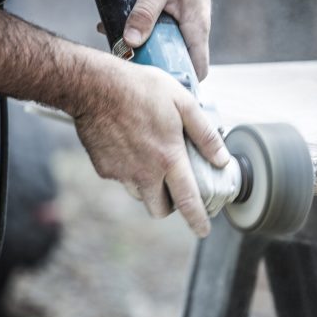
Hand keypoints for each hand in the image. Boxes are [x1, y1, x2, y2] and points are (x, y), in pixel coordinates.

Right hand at [72, 57, 228, 236]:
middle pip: (160, 209)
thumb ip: (205, 134)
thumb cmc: (141, 89)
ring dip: (149, 187)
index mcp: (168, 158)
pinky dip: (129, 171)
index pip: (187, 201)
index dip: (198, 220)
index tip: (203, 230)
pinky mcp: (104, 169)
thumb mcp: (183, 102)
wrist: (94, 87)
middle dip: (170, 204)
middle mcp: (145, 173)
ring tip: (150, 159)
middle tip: (173, 184)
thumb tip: (222, 159)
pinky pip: (121, 179)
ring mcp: (122, 173)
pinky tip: (129, 147)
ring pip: (140, 195)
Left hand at [122, 0, 211, 79]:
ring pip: (164, 46)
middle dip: (155, 67)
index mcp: (197, 27)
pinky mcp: (172, 13)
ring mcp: (183, 21)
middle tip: (132, 68)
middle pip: (177, 61)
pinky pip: (157, 30)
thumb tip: (130, 41)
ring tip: (120, 48)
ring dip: (144, 49)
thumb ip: (144, 12)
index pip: (198, 68)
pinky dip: (140, 32)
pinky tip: (119, 28)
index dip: (184, 83)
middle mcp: (193, 28)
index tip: (161, 90)